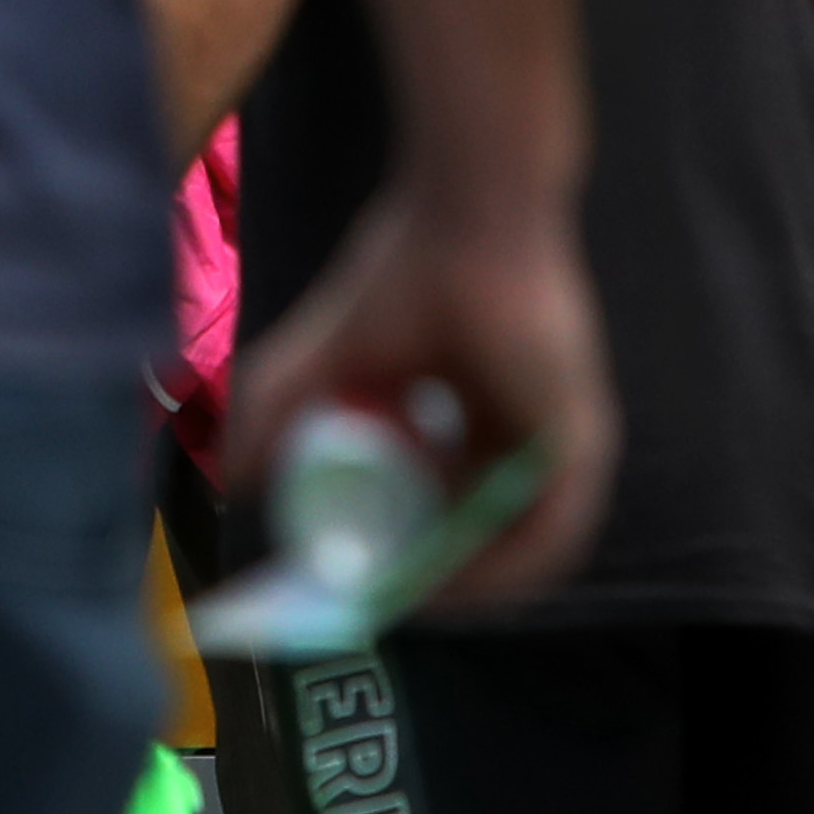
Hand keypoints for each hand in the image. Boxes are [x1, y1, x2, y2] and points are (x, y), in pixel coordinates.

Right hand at [225, 182, 616, 605]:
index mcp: (479, 415)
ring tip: (397, 602)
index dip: (398, 550)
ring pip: (514, 550)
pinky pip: (548, 539)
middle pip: (478, 535)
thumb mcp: (324, 358)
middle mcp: (524, 436)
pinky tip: (442, 586)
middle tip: (365, 600)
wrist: (468, 210)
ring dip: (457, 590)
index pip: (445, 507)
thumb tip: (231, 478)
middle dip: (421, 577)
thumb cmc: (407, 267)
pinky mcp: (582, 444)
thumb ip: (274, 410)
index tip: (350, 576)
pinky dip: (495, 574)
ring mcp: (560, 443)